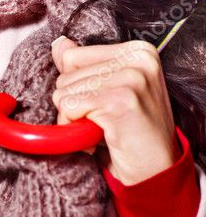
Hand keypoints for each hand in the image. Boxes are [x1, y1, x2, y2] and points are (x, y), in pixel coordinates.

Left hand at [51, 36, 179, 182]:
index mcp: (137, 51)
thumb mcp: (108, 90)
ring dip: (75, 119)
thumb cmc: (132, 132)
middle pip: (65, 74)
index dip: (76, 86)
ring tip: (104, 129)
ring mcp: (132, 78)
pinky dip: (76, 129)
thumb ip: (83, 66)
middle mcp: (138, 59)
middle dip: (74, 104)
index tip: (101, 104)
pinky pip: (69, 108)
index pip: (72, 55)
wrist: (156, 172)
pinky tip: (101, 137)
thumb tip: (59, 44)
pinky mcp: (121, 101)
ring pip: (63, 92)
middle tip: (104, 121)